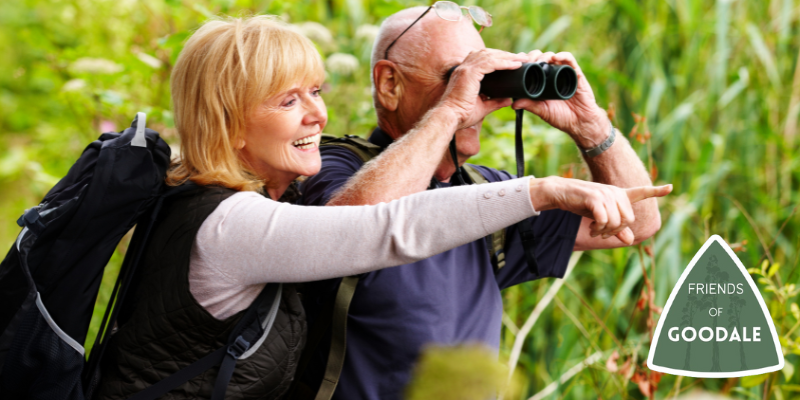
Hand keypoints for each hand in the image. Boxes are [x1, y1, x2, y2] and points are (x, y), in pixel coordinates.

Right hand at [438, 49, 527, 129]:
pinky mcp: (470, 73)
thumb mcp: (482, 107)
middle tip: (520, 57)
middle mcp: (464, 68)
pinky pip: (491, 63)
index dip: (497, 58)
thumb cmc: (462, 115)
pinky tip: (515, 65)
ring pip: (490, 56)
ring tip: (521, 59)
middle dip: (504, 54)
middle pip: (487, 53)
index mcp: (465, 74)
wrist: (450, 118)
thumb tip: (508, 100)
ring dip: (507, 56)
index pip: (482, 59)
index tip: (512, 61)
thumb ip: (495, 102)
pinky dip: (504, 62)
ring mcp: (466, 69)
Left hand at [512, 51, 608, 148]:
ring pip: (553, 56)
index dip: (524, 62)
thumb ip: (530, 105)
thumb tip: (513, 104)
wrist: (580, 122)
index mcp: (542, 82)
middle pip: (540, 58)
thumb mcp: (542, 111)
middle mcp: (552, 75)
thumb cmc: (561, 117)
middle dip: (532, 56)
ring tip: (539, 61)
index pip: (531, 66)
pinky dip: (562, 55)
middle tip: (527, 62)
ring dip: (544, 55)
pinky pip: (570, 60)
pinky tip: (555, 57)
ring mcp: (563, 72)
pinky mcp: (575, 73)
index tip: (516, 63)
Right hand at [529, 177, 671, 244]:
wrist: (561, 192)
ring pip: (616, 222)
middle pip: (628, 220)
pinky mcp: (595, 198)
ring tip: (595, 231)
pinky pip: (604, 220)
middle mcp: (616, 192)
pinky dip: (598, 229)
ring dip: (605, 232)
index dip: (656, 191)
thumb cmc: (581, 204)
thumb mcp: (600, 217)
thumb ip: (616, 229)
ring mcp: (606, 194)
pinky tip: (592, 228)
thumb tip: (630, 241)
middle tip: (602, 233)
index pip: (641, 192)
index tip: (670, 188)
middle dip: (616, 231)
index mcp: (619, 194)